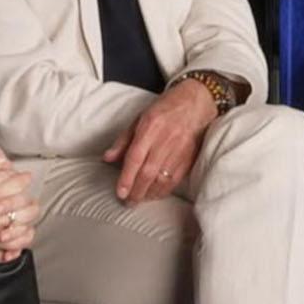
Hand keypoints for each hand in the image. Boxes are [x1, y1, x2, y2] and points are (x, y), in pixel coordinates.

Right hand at [0, 149, 36, 262]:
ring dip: (26, 227)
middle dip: (29, 202)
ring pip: (21, 235)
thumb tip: (1, 158)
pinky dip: (13, 251)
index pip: (19, 185)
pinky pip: (5, 256)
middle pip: (27, 210)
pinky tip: (12, 243)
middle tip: (27, 200)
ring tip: (24, 223)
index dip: (23, 179)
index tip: (23, 178)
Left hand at [104, 80, 217, 204]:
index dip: (127, 177)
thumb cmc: (165, 108)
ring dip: (149, 193)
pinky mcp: (190, 157)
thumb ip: (123, 140)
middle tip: (128, 202)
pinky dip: (164, 190)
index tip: (120, 193)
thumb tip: (107, 158)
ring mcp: (180, 149)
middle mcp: (165, 139)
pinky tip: (156, 194)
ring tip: (140, 200)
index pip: (135, 157)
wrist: (196, 102)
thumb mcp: (140, 118)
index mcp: (150, 127)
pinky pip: (175, 179)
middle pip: (148, 172)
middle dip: (137, 191)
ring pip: (162, 179)